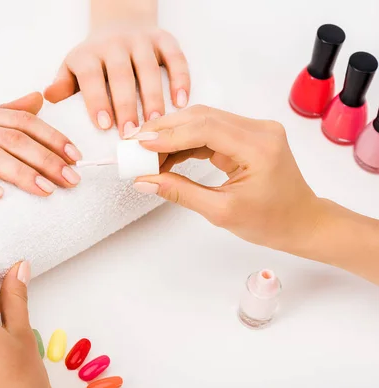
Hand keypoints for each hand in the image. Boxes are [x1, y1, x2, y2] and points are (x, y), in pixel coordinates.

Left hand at [44, 25, 189, 137]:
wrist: (119, 23)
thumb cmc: (95, 58)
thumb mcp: (72, 68)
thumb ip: (62, 85)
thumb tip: (48, 97)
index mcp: (89, 53)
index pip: (91, 76)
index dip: (97, 100)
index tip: (104, 126)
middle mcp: (115, 44)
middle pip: (121, 75)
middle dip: (126, 105)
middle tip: (130, 133)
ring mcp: (141, 40)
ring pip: (148, 68)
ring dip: (154, 96)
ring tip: (156, 122)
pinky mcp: (164, 39)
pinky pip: (175, 57)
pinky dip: (180, 78)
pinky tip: (181, 101)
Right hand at [133, 105, 321, 252]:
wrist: (301, 222)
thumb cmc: (270, 222)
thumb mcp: (221, 211)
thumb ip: (180, 192)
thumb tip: (144, 181)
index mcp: (259, 147)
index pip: (206, 128)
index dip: (169, 134)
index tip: (139, 144)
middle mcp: (259, 129)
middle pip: (202, 117)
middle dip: (164, 130)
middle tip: (133, 144)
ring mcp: (253, 129)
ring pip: (202, 121)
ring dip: (172, 135)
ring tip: (144, 153)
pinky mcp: (246, 135)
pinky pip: (209, 131)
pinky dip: (185, 142)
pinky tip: (165, 156)